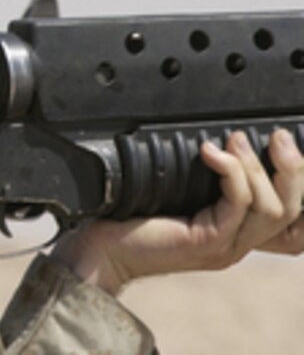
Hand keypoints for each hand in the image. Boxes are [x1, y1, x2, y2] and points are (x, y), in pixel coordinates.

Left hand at [51, 128, 303, 295]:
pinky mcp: (207, 241)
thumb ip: (207, 178)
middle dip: (294, 168)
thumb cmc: (131, 217)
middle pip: (291, 210)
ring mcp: (225, 246)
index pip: (292, 224)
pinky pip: (238, 204)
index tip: (291, 150)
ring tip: (235, 140)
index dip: (302, 190)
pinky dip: (230, 171)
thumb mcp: (179, 193)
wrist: (102, 248)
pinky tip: (211, 153)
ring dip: (256, 166)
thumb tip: (224, 140)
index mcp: (236, 231)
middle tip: (279, 136)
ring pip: (271, 207)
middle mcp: (238, 242)